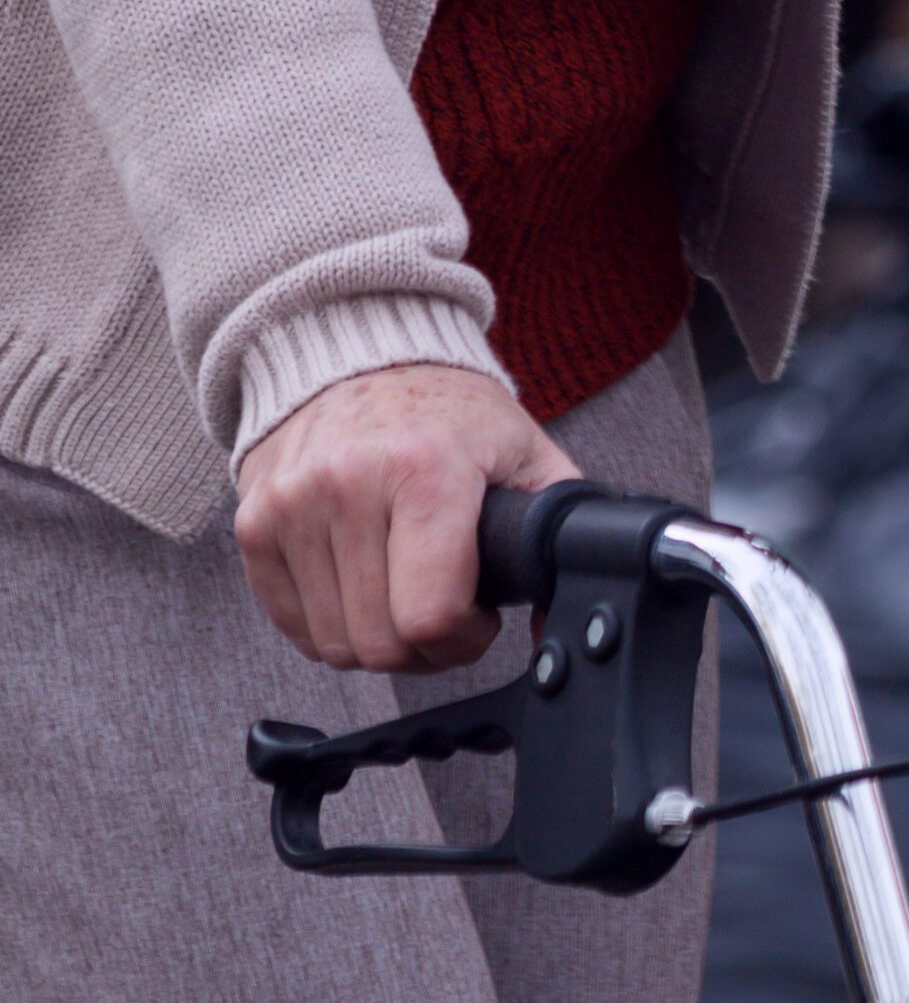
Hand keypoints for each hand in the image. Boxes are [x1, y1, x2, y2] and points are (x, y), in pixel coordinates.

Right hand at [235, 365, 580, 672]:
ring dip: (376, 641)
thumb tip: (562, 619)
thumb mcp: (527, 454)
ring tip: (405, 598)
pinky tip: (363, 590)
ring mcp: (291, 504)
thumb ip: (560, 531)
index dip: (464, 640)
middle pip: (380, 642)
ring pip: (333, 644)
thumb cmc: (451, 412)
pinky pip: (288, 623)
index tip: (480, 617)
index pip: (430, 615)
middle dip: (425, 650)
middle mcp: (348, 484)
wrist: (361, 352)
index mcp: (426, 471)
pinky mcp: (252, 521)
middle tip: (446, 614)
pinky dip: (329, 625)